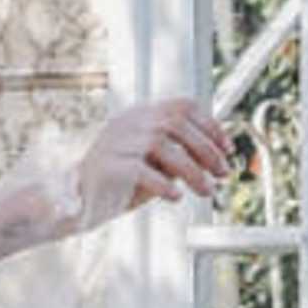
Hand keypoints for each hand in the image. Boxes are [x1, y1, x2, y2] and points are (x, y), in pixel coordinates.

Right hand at [73, 97, 234, 224]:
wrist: (79, 201)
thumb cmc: (121, 183)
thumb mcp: (156, 165)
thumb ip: (179, 155)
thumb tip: (218, 158)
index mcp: (140, 115)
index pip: (182, 106)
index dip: (210, 125)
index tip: (228, 149)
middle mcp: (128, 122)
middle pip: (175, 124)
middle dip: (207, 150)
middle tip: (223, 174)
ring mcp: (116, 142)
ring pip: (162, 145)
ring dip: (193, 171)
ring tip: (207, 191)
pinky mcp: (108, 166)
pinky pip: (142, 170)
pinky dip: (164, 183)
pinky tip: (177, 196)